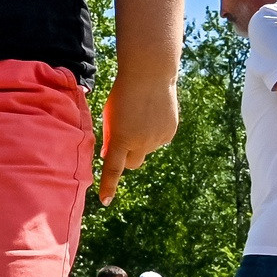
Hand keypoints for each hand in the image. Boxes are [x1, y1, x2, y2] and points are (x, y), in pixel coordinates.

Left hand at [97, 75, 177, 202]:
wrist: (150, 74)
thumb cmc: (123, 93)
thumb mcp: (110, 116)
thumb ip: (111, 137)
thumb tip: (111, 157)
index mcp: (121, 139)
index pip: (113, 169)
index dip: (109, 186)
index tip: (105, 201)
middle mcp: (141, 143)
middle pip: (131, 164)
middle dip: (126, 158)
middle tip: (123, 141)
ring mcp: (158, 139)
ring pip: (146, 150)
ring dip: (141, 142)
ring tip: (139, 117)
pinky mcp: (170, 132)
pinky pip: (159, 140)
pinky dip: (153, 133)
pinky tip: (152, 115)